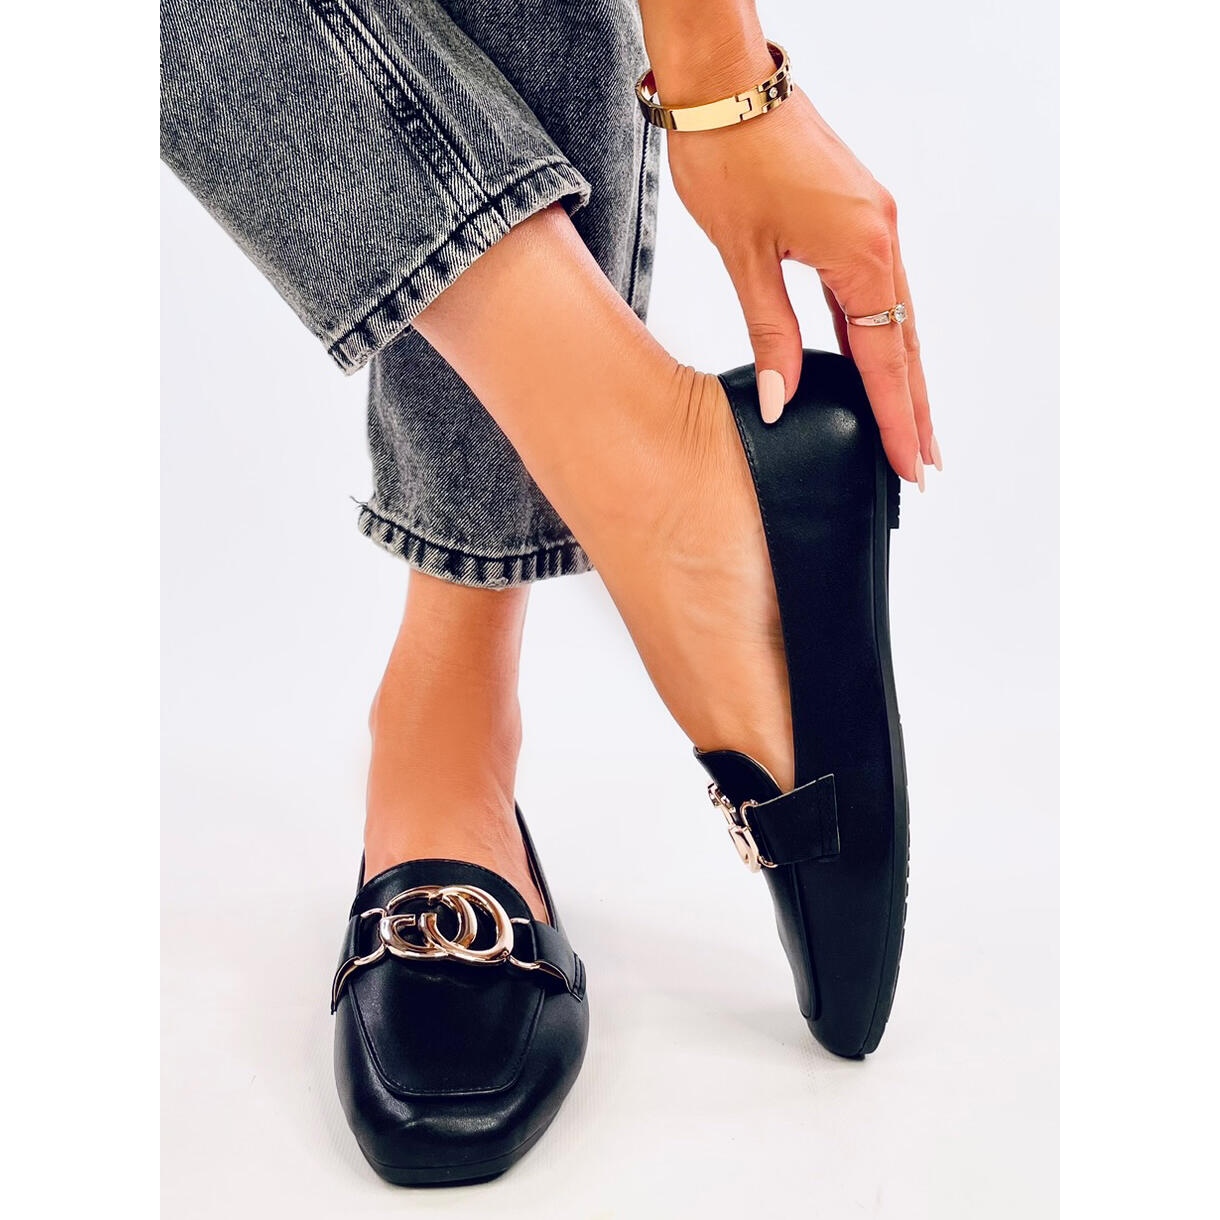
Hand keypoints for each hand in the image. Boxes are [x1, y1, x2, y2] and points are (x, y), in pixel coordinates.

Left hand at [666, 86, 936, 483]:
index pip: (887, 359)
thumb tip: (781, 400)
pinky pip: (875, 289)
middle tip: (926, 464)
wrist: (725, 82)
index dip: (897, 418)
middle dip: (913, 407)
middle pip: (904, 343)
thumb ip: (770, 334)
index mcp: (861, 251)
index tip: (911, 466)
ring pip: (894, 318)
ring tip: (908, 426)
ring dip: (900, 374)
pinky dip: (878, 334)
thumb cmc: (728, 156)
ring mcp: (873, 224)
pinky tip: (873, 364)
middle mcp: (880, 237)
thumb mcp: (745, 258)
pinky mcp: (856, 215)